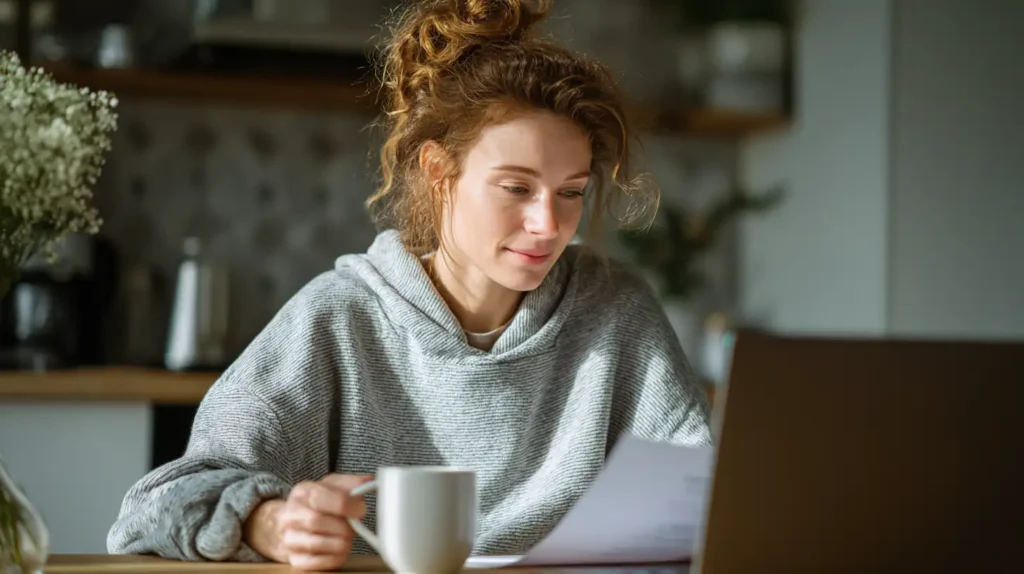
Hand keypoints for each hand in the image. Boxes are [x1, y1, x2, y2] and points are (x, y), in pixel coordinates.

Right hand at [244, 474, 372, 570]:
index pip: (320, 498)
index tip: (360, 509)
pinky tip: (339, 550)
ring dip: (340, 542)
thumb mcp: (332, 486)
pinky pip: (315, 563)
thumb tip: (368, 482)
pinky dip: (333, 558)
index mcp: (302, 492)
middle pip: (316, 521)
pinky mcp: (294, 559)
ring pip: (315, 543)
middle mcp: (290, 514)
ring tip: (347, 537)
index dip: (345, 504)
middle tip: (354, 527)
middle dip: (342, 525)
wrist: (294, 521)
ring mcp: (289, 538)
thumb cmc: (318, 503)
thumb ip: (350, 484)